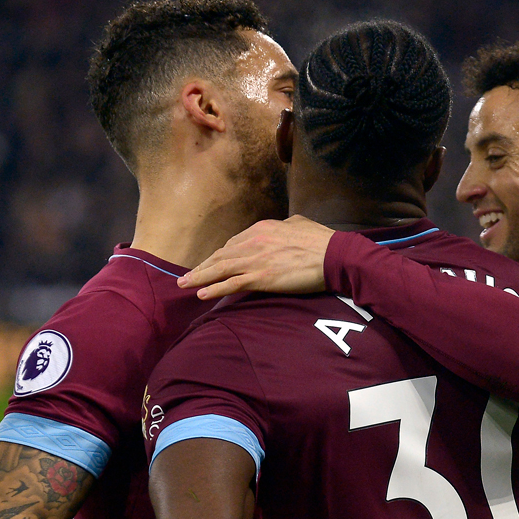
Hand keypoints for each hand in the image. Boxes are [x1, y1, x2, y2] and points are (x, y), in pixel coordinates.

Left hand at [179, 216, 333, 299]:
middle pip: (221, 255)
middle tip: (186, 276)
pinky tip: (201, 294)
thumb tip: (284, 227)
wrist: (334, 255)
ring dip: (199, 277)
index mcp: (262, 228)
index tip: (210, 264)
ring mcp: (256, 260)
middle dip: (202, 267)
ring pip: (220, 269)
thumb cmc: (322, 240)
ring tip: (184, 285)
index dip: (219, 256)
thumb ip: (286, 225)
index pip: (234, 243)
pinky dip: (214, 289)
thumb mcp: (300, 223)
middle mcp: (254, 241)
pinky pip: (231, 284)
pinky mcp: (261, 277)